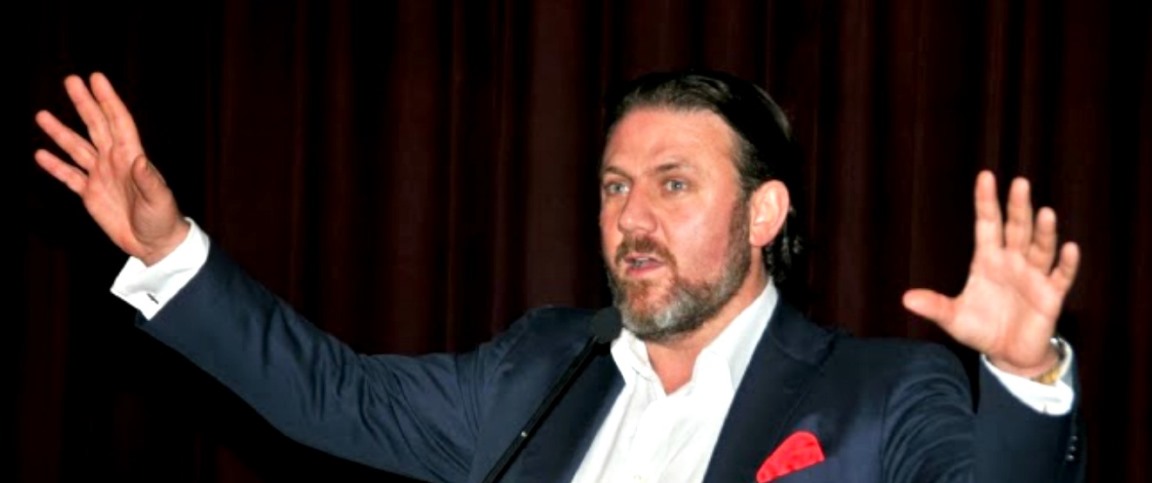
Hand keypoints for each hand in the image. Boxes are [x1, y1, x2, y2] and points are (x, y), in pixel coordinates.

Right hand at [34, 72, 187, 265]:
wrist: (155, 244)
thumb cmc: (163, 219)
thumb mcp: (159, 199)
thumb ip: (148, 180)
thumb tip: (139, 160)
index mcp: (132, 157)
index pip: (118, 121)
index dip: (107, 100)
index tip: (96, 78)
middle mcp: (115, 161)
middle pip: (96, 126)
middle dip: (84, 103)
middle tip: (70, 80)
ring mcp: (101, 176)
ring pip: (77, 148)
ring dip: (61, 132)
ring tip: (42, 115)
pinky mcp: (91, 195)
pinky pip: (69, 176)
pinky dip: (55, 166)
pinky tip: (40, 154)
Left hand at [902, 170, 1079, 377]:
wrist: (1008, 354)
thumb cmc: (981, 329)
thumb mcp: (953, 318)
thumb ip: (934, 306)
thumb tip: (906, 299)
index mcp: (987, 260)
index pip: (987, 224)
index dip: (986, 201)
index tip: (985, 176)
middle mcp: (1012, 261)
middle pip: (1016, 228)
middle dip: (1018, 207)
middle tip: (1020, 183)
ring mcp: (1033, 276)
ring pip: (1040, 248)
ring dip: (1043, 231)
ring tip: (1045, 212)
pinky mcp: (1050, 295)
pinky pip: (1061, 276)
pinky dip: (1066, 263)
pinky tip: (1070, 248)